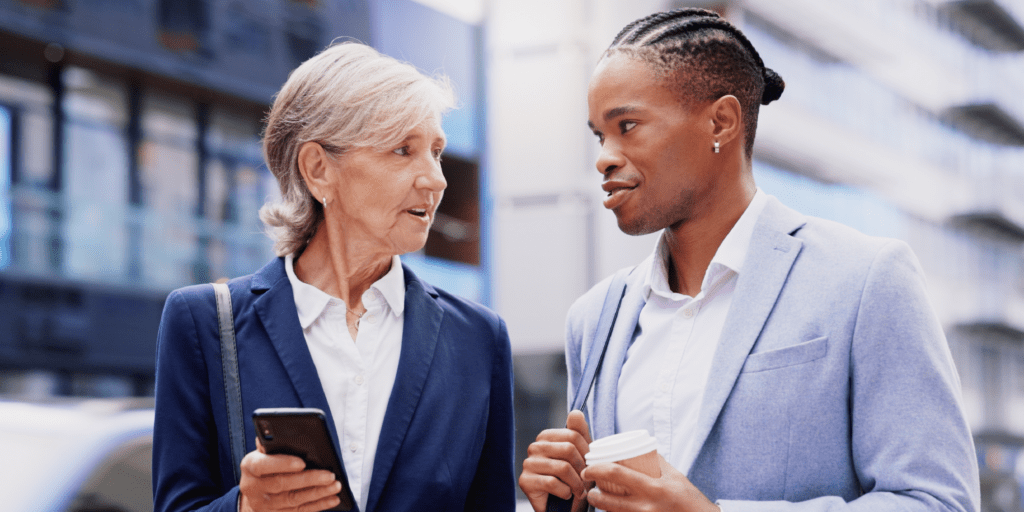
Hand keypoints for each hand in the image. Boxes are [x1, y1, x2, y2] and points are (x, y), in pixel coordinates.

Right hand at [239, 437, 342, 511]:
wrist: (256, 491)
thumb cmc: (266, 464)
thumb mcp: (265, 452)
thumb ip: (273, 443)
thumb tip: (283, 431)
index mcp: (249, 466)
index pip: (263, 465)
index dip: (283, 464)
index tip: (303, 462)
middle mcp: (253, 487)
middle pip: (282, 484)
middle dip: (309, 479)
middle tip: (330, 475)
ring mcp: (264, 504)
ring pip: (293, 499)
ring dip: (318, 493)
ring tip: (336, 486)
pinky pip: (299, 510)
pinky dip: (318, 505)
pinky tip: (332, 499)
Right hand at [519, 410, 593, 511]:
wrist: (562, 507)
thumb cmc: (572, 479)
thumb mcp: (580, 454)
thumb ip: (579, 432)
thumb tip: (575, 412)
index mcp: (546, 436)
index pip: (573, 435)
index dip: (587, 453)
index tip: (590, 466)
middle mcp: (535, 447)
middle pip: (568, 449)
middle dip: (582, 469)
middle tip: (586, 481)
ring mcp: (528, 463)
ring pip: (562, 467)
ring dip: (576, 483)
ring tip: (578, 491)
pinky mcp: (525, 481)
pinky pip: (553, 483)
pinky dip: (565, 492)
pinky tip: (565, 495)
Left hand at [581, 454, 718, 511]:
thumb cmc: (691, 500)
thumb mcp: (676, 477)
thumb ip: (658, 463)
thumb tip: (641, 449)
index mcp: (654, 488)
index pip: (617, 474)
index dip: (597, 470)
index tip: (588, 468)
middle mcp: (646, 507)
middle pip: (608, 501)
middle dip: (592, 496)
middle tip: (588, 489)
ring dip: (601, 508)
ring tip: (597, 500)